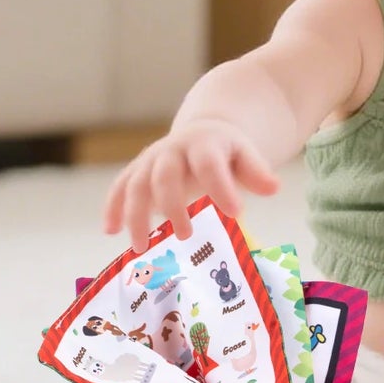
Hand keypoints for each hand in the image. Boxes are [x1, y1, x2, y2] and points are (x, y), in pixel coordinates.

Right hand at [103, 122, 279, 250]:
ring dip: (135, 215)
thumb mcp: (246, 157)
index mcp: (203, 145)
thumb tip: (273, 188)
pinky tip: (110, 231)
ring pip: (136, 184)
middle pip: (165, 175)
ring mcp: (150, 161)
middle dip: (172, 205)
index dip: (220, 187)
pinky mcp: (136, 172)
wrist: (201, 135)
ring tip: (141, 247)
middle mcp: (172, 150)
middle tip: (186, 236)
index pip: (210, 164)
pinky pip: (119, 188)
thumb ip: (256, 172)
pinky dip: (113, 208)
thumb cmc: (227, 154)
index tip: (236, 213)